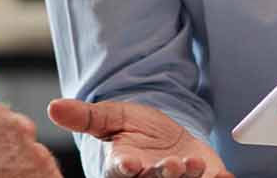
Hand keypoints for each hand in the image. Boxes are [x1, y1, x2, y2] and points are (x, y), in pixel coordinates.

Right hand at [47, 98, 232, 177]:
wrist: (167, 136)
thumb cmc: (135, 129)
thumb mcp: (111, 117)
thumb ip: (86, 116)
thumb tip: (53, 106)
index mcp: (121, 167)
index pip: (119, 171)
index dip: (124, 168)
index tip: (130, 163)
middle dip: (162, 175)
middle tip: (172, 164)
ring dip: (188, 177)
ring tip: (194, 164)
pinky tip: (223, 175)